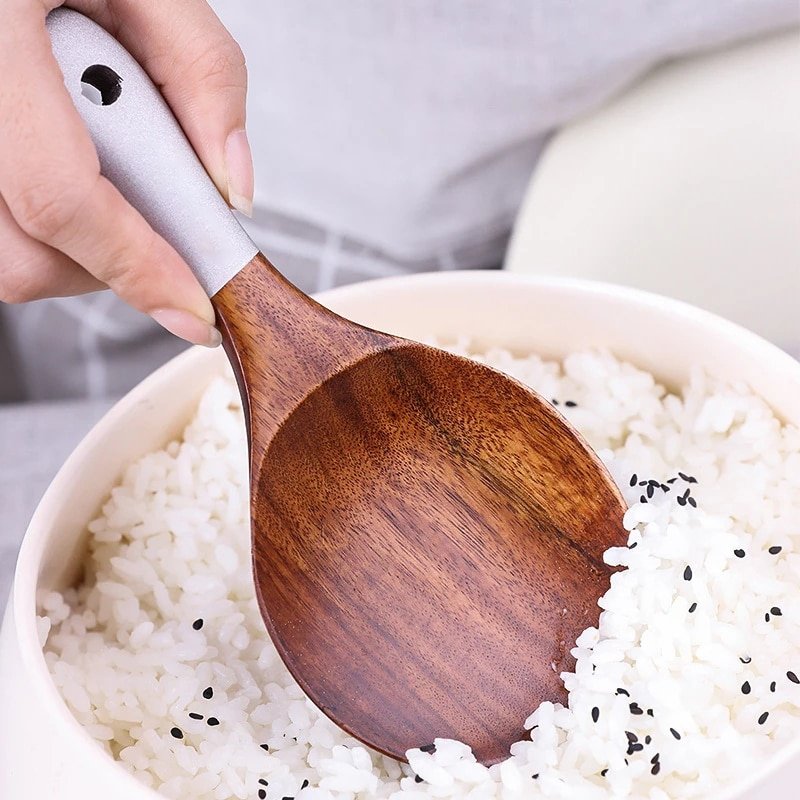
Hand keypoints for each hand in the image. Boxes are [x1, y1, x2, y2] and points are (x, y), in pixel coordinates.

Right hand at [0, 0, 253, 345]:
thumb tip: (232, 187)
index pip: (61, 198)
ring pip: (4, 255)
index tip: (193, 310)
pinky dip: (45, 222)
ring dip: (76, 243)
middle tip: (155, 219)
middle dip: (111, 263)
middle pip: (23, 255)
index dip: (136, 267)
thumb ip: (203, 74)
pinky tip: (69, 163)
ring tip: (102, 164)